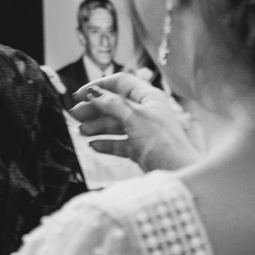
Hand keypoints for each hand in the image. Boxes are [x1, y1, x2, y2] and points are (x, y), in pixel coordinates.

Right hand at [68, 72, 201, 172]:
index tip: (81, 94)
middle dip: (94, 109)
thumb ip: (112, 104)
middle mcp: (145, 111)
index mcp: (148, 97)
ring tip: (82, 132)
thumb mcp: (134, 117)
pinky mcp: (140, 148)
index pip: (120, 83)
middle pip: (114, 104)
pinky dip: (106, 143)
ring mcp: (142, 130)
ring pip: (115, 124)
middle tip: (76, 115)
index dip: (99, 86)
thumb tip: (94, 92)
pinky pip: (119, 142)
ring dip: (97, 127)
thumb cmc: (163, 143)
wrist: (177, 171)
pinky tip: (94, 145)